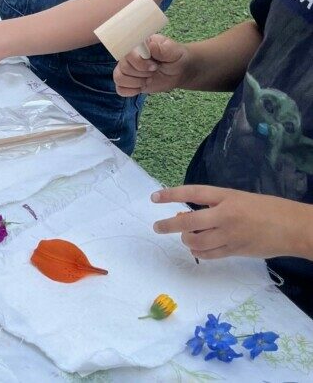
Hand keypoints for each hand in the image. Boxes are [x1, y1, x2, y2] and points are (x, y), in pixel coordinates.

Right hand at [113, 34, 189, 96]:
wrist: (179, 70)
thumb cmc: (174, 56)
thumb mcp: (172, 50)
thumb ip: (161, 48)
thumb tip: (150, 46)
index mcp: (137, 45)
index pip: (127, 53)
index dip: (139, 62)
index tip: (154, 66)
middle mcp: (128, 56)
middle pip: (123, 67)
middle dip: (141, 73)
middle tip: (154, 72)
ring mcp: (127, 69)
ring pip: (119, 78)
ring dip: (136, 82)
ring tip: (149, 80)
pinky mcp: (129, 82)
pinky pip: (120, 89)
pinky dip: (131, 91)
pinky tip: (142, 87)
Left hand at [152, 185, 312, 260]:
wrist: (293, 227)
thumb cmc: (266, 208)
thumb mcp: (238, 198)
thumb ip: (214, 205)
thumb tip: (187, 214)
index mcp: (226, 196)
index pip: (192, 192)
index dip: (171, 194)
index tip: (154, 197)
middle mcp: (225, 215)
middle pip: (189, 221)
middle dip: (169, 225)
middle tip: (157, 227)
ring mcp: (230, 235)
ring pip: (197, 241)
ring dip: (186, 240)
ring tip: (184, 237)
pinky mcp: (236, 251)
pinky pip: (209, 255)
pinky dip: (198, 252)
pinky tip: (196, 249)